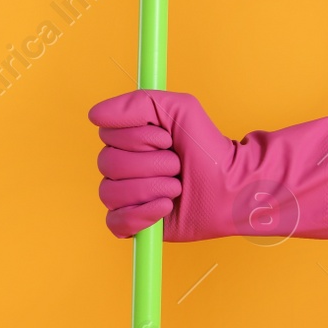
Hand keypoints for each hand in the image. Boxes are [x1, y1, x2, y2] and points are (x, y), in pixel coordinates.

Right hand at [89, 90, 327, 241]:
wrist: (232, 186)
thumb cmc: (208, 147)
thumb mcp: (179, 109)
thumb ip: (138, 103)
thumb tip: (94, 115)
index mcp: (127, 138)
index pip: (107, 134)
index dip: (138, 137)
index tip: (167, 139)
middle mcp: (121, 165)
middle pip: (108, 163)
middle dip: (151, 164)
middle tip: (178, 165)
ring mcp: (125, 195)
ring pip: (111, 192)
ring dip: (151, 188)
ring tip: (177, 187)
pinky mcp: (134, 224)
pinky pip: (115, 222)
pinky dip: (141, 215)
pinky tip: (165, 208)